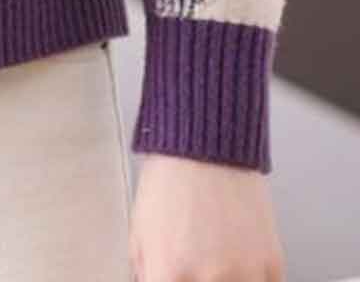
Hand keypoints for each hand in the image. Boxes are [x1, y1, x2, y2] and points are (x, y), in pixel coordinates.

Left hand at [129, 154, 285, 280]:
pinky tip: (238, 263)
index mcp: (168, 274)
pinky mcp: (273, 266)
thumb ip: (149, 272)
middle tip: (193, 269)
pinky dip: (251, 278)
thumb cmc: (170, 182)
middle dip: (194, 280)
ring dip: (227, 279)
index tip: (173, 277)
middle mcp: (208, 280)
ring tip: (216, 260)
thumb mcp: (140, 233)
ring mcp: (244, 275)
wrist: (206, 146)